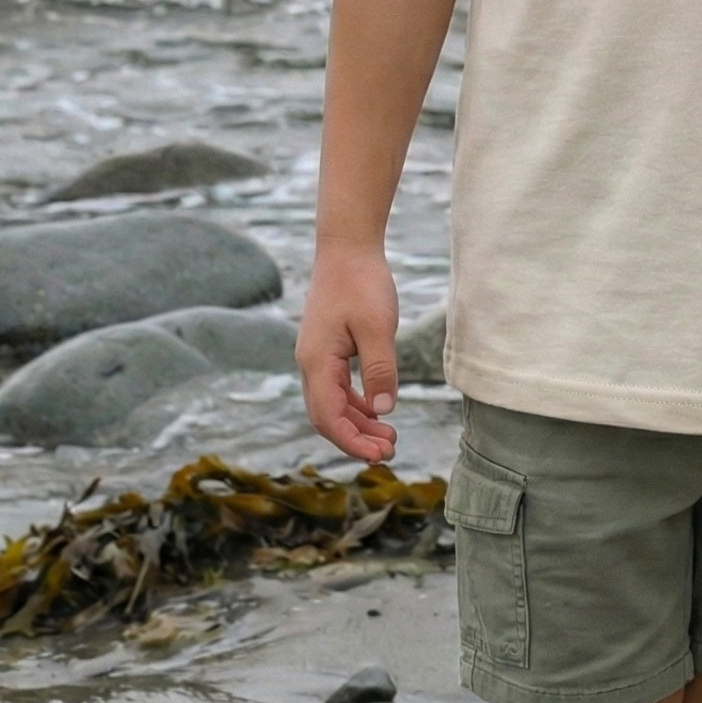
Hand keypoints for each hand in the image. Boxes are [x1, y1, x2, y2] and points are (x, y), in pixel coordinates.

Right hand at [296, 246, 400, 463]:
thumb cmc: (362, 282)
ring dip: (358, 423)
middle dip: (356, 438)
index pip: (328, 417)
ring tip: (389, 437)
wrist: (347, 247)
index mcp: (317, 361)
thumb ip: (379, 370)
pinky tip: (378, 410)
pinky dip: (356, 403)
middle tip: (390, 450)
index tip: (379, 455)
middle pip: (327, 416)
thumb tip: (383, 411)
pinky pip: (338, 387)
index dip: (352, 441)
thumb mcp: (378, 327)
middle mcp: (311, 363)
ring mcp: (317, 356)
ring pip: (333, 403)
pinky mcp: (328, 348)